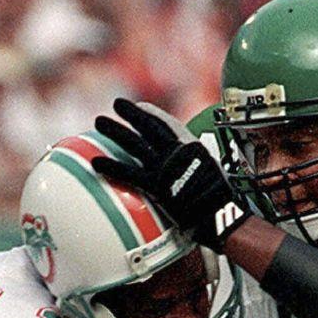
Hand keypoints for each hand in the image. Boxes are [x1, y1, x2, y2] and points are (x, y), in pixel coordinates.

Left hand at [92, 98, 249, 250]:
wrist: (221, 214)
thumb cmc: (220, 202)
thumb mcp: (211, 176)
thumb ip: (194, 170)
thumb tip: (185, 176)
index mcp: (191, 148)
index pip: (169, 124)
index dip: (153, 114)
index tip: (140, 106)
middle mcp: (177, 152)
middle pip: (149, 127)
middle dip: (132, 114)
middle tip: (116, 104)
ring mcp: (165, 166)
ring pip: (135, 143)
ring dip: (115, 131)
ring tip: (99, 121)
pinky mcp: (156, 184)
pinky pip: (129, 173)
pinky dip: (111, 166)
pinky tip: (95, 162)